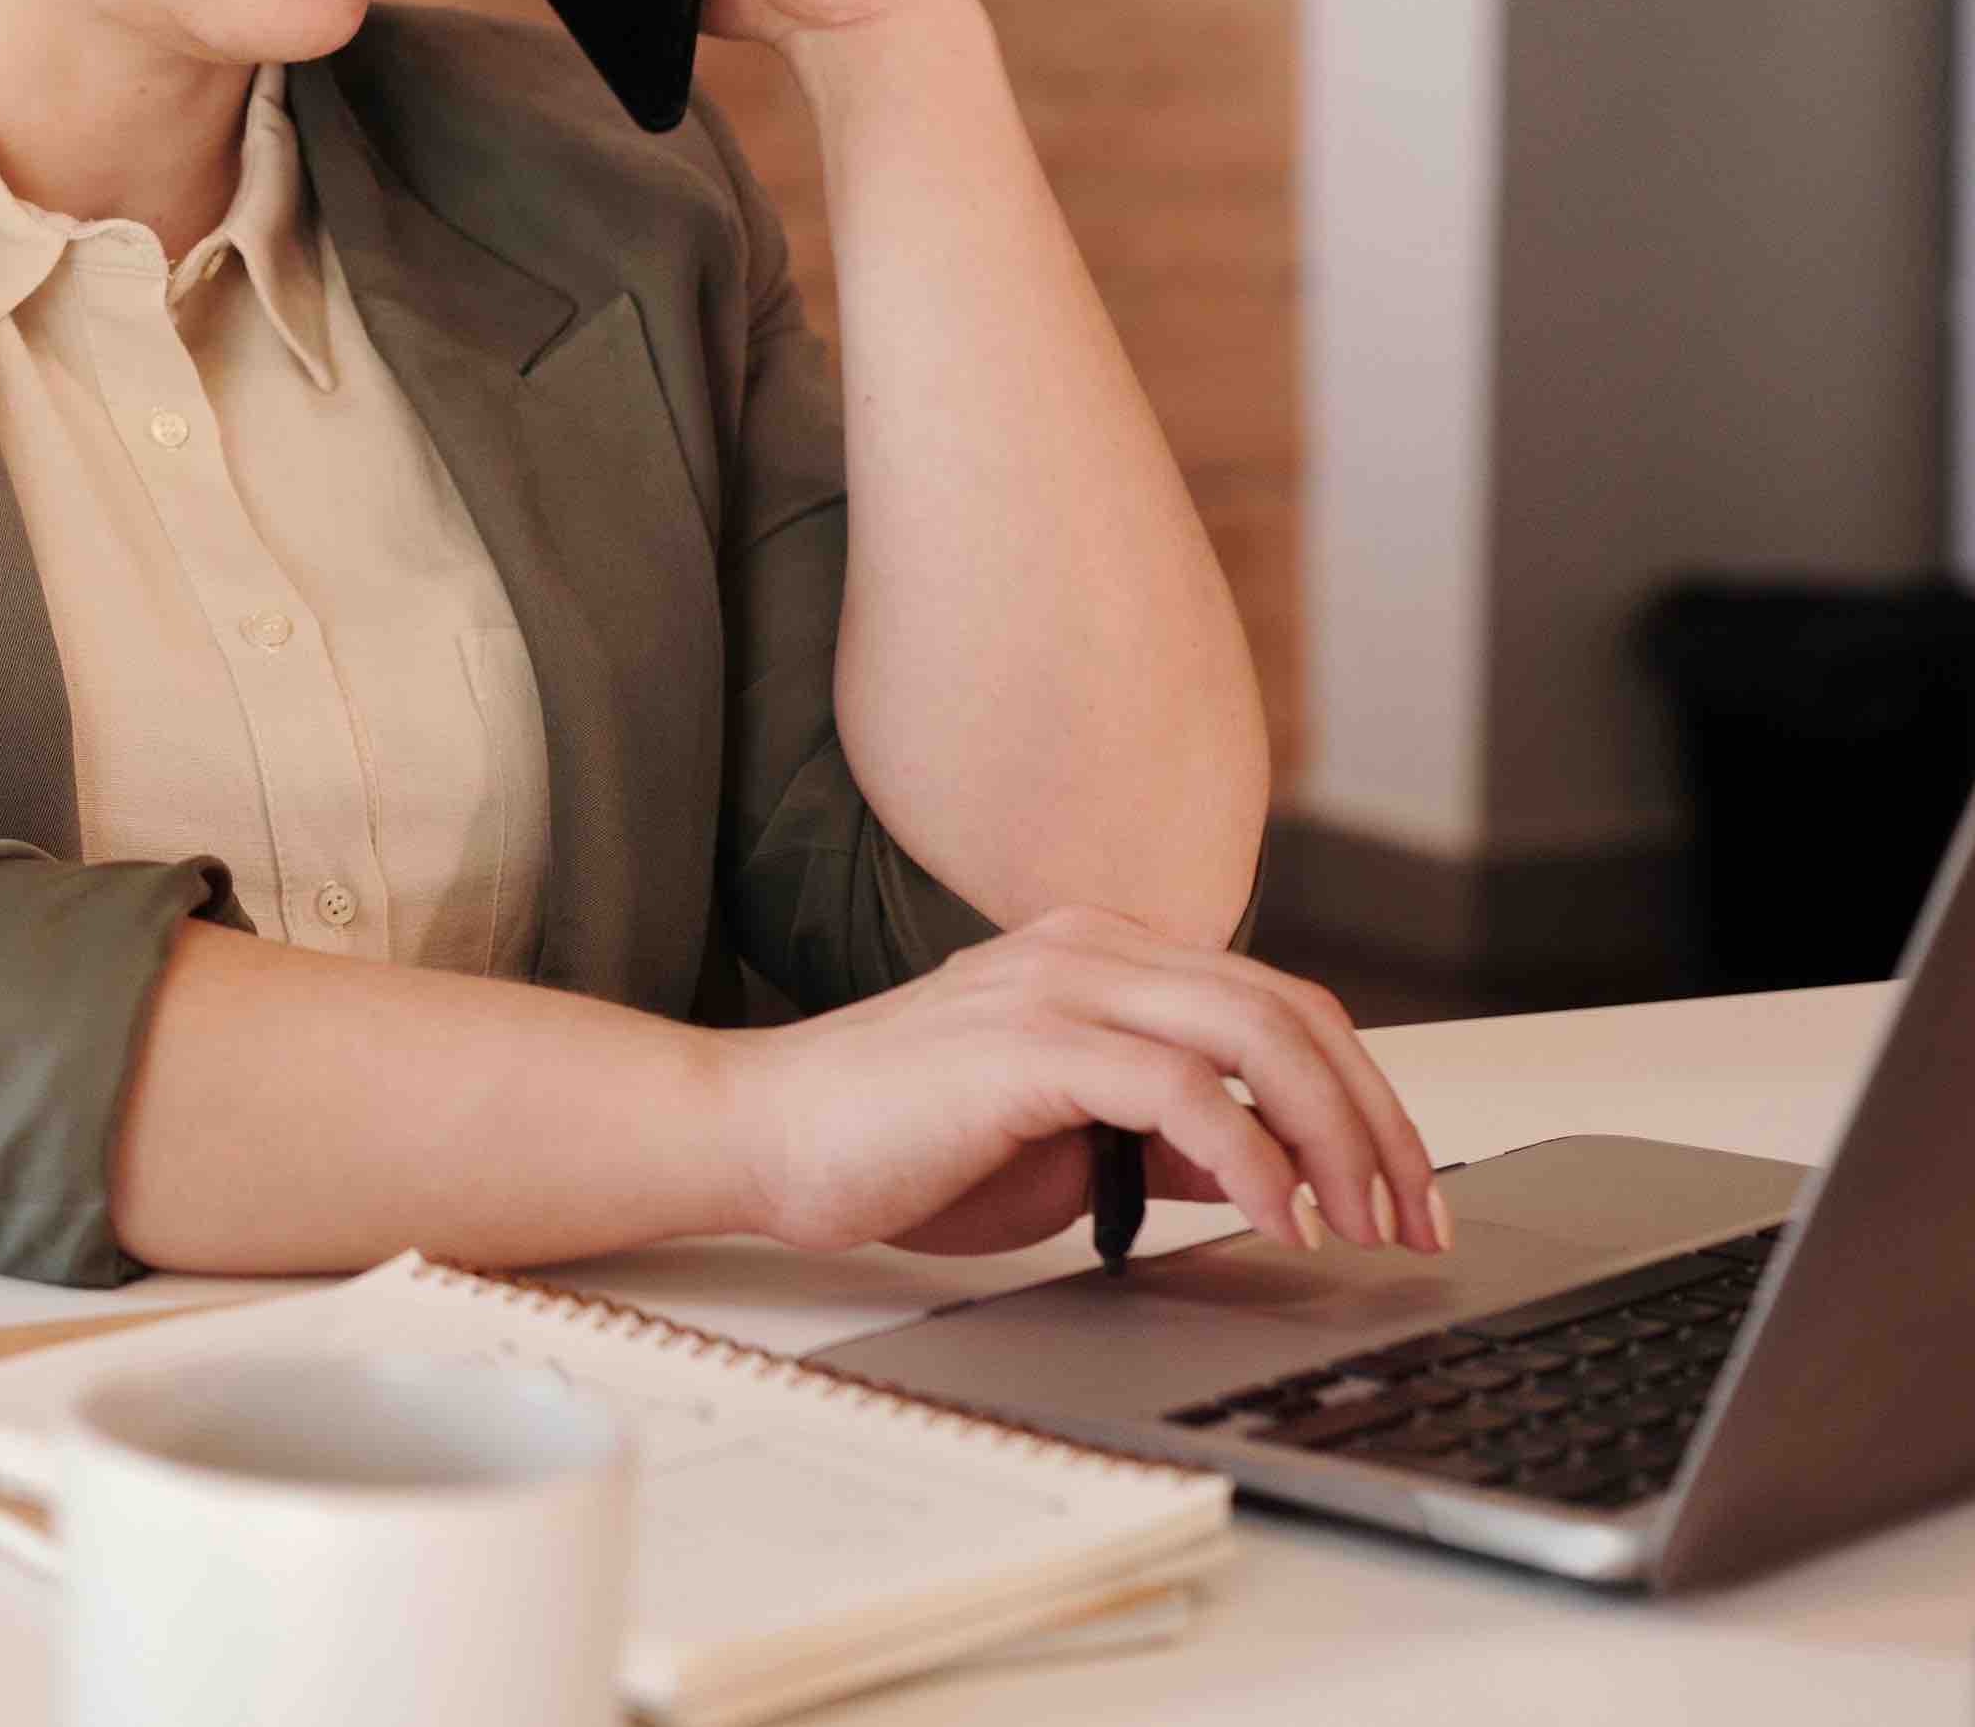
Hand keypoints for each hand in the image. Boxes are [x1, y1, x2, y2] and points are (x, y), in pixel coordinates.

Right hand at [717, 908, 1447, 1261]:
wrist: (762, 1137)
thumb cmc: (894, 1142)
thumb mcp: (1063, 1145)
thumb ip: (1161, 1141)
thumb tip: (1264, 1174)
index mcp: (1098, 957)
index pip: (1277, 1005)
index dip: (1361, 1097)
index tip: (1399, 1192)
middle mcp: (1087, 949)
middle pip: (1292, 1010)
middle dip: (1377, 1121)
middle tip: (1412, 1218)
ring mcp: (1056, 987)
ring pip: (1258, 1034)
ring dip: (1335, 1139)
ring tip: (1359, 1224)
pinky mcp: (1028, 1044)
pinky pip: (1185, 1090)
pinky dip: (1252, 1159)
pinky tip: (1274, 1219)